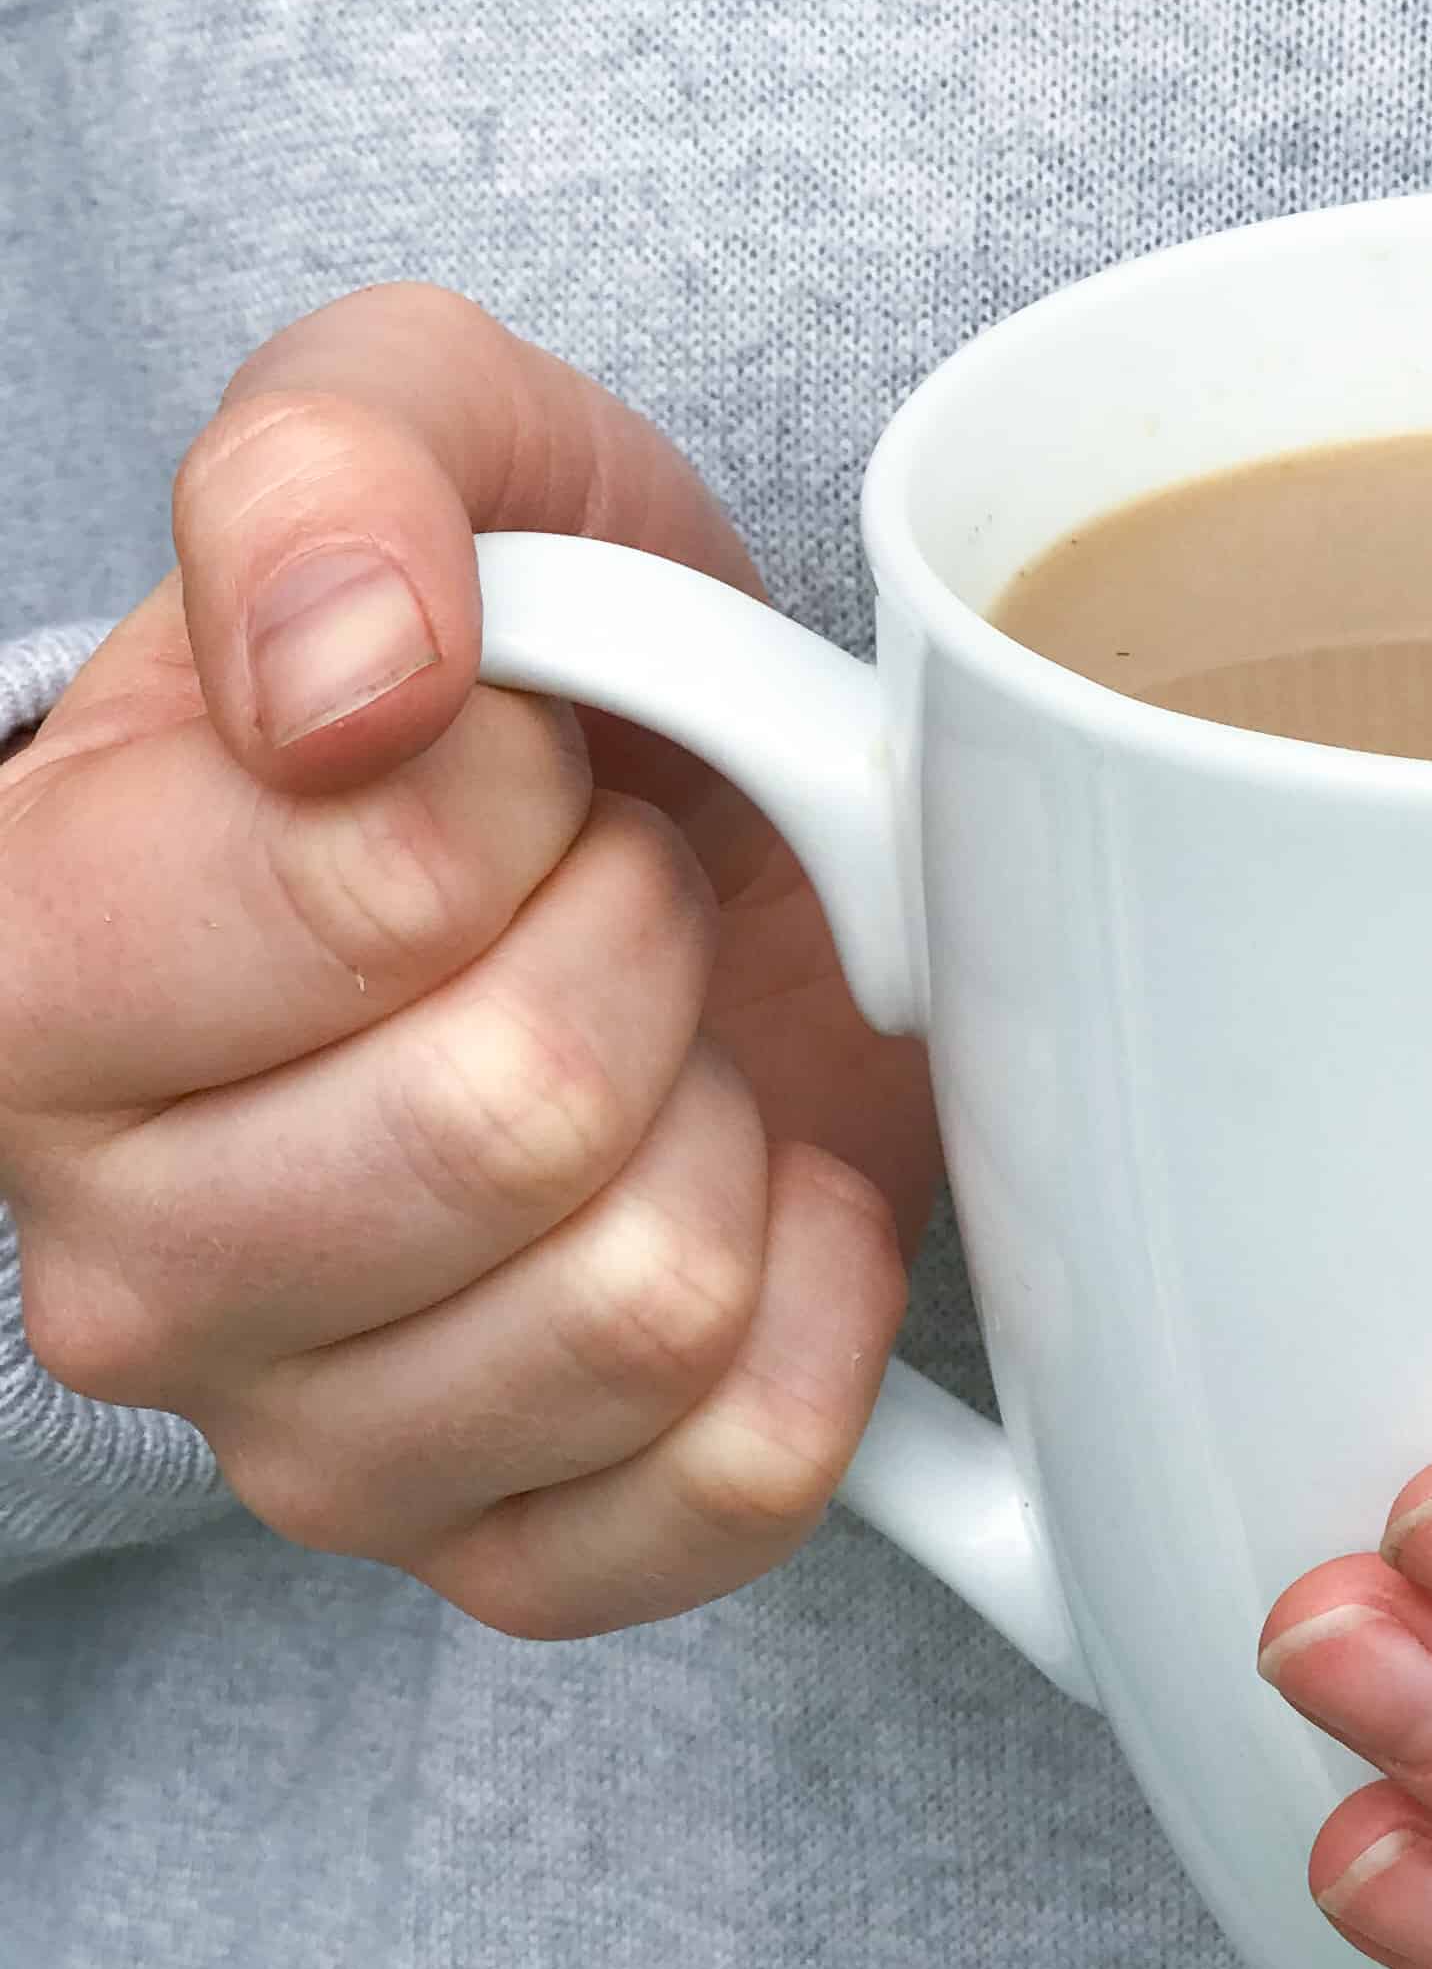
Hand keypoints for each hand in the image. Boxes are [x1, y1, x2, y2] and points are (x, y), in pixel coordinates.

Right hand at [1, 285, 934, 1636]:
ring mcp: (298, 1433)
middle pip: (516, 1121)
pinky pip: (722, 1489)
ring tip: (662, 1031)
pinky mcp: (491, 1546)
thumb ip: (336, 464)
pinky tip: (759, 1187)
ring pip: (639, 1311)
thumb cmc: (501, 642)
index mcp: (23, 970)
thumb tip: (358, 671)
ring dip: (725, 1121)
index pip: (371, 894)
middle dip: (646, 944)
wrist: (630, 813)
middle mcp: (112, 1250)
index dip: (527, 786)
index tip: (515, 751)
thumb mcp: (411, 422)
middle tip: (615, 883)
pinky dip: (815, 1313)